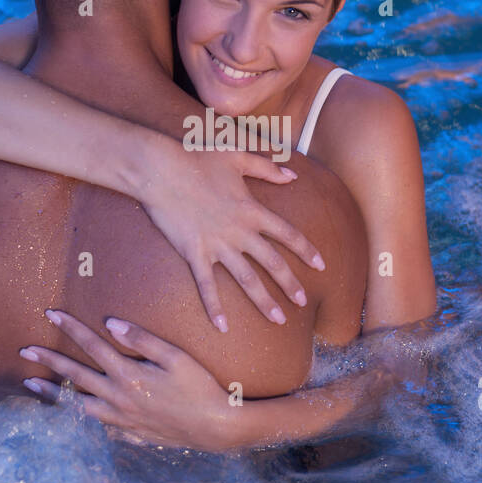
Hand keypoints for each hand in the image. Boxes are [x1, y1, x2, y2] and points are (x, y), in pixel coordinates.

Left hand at [20, 310, 240, 452]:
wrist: (214, 426)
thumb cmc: (199, 386)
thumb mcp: (175, 356)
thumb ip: (142, 339)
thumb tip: (110, 323)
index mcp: (129, 374)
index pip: (92, 345)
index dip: (71, 328)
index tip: (50, 315)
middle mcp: (118, 397)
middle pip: (76, 374)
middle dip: (49, 360)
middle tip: (25, 350)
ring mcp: (120, 417)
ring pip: (77, 403)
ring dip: (52, 392)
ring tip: (31, 383)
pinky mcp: (127, 430)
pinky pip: (92, 422)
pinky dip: (74, 415)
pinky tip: (67, 410)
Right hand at [135, 143, 324, 332]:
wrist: (160, 169)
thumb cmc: (197, 157)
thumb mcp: (237, 156)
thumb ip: (267, 167)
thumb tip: (293, 175)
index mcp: (252, 209)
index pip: (288, 234)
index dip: (306, 250)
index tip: (321, 265)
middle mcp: (240, 231)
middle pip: (273, 263)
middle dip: (291, 284)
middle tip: (303, 302)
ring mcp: (217, 245)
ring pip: (247, 279)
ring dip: (264, 301)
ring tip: (279, 320)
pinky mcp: (194, 253)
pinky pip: (206, 285)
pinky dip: (214, 307)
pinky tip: (223, 326)